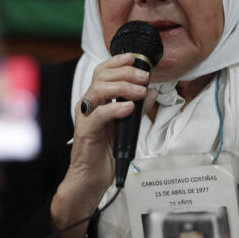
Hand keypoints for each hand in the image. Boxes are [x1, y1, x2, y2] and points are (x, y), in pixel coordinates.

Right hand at [51, 53, 149, 237]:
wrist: (91, 179)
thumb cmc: (105, 153)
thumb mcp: (126, 126)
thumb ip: (137, 107)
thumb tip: (152, 91)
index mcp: (96, 100)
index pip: (103, 72)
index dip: (118, 61)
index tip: (136, 58)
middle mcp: (88, 105)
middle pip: (101, 76)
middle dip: (125, 73)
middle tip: (144, 76)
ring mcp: (85, 117)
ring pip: (98, 90)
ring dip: (122, 87)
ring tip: (139, 91)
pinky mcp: (86, 132)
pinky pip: (99, 115)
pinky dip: (115, 108)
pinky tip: (129, 108)